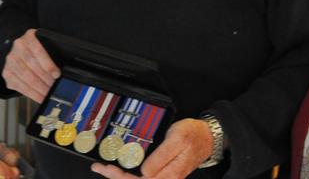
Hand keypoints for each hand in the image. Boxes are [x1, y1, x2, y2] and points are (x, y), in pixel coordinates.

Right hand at [1, 28, 59, 102]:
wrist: (20, 49)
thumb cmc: (39, 48)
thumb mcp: (46, 43)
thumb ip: (54, 51)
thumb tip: (66, 68)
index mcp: (29, 36)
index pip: (38, 50)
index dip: (48, 64)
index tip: (56, 74)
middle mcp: (17, 48)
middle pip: (32, 67)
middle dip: (45, 79)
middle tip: (55, 87)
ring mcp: (10, 61)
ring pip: (26, 78)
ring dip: (39, 89)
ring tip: (49, 93)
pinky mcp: (7, 73)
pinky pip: (19, 86)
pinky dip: (32, 94)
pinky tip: (40, 97)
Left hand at [91, 118, 212, 178]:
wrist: (207, 137)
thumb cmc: (193, 135)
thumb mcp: (178, 139)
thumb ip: (162, 157)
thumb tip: (144, 172)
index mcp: (169, 173)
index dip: (120, 176)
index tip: (107, 167)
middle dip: (117, 177)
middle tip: (100, 167)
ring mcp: (165, 178)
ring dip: (122, 176)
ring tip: (106, 168)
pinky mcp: (165, 174)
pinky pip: (144, 178)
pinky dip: (131, 174)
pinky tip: (123, 169)